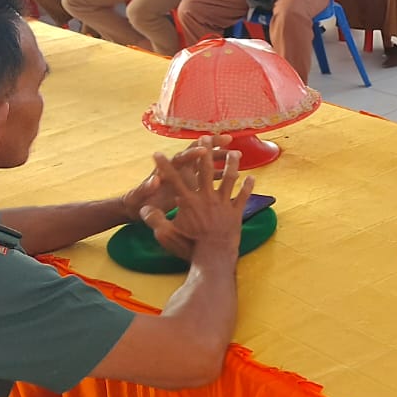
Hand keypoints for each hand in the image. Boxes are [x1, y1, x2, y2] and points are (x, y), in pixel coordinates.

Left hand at [121, 135, 235, 222]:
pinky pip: (210, 179)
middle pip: (197, 153)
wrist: (137, 210)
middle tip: (228, 138)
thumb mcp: (138, 197)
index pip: (181, 159)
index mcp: (166, 171)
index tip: (204, 150)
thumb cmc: (137, 204)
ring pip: (206, 164)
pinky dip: (222, 175)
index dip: (192, 154)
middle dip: (212, 145)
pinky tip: (235, 175)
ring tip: (237, 154)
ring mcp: (186, 178)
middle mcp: (177, 170)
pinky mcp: (191, 187)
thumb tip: (154, 181)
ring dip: (220, 159)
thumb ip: (145, 189)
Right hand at [140, 146, 253, 261]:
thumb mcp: (166, 235)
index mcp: (188, 201)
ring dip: (231, 164)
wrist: (213, 258)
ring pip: (229, 178)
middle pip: (205, 170)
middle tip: (204, 138)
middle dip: (205, 152)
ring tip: (235, 152)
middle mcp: (206, 197)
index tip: (156, 153)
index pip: (173, 179)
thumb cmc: (188, 247)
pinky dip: (248, 186)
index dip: (163, 166)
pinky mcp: (236, 213)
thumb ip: (154, 220)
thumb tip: (144, 209)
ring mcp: (223, 204)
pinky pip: (243, 196)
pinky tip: (252, 177)